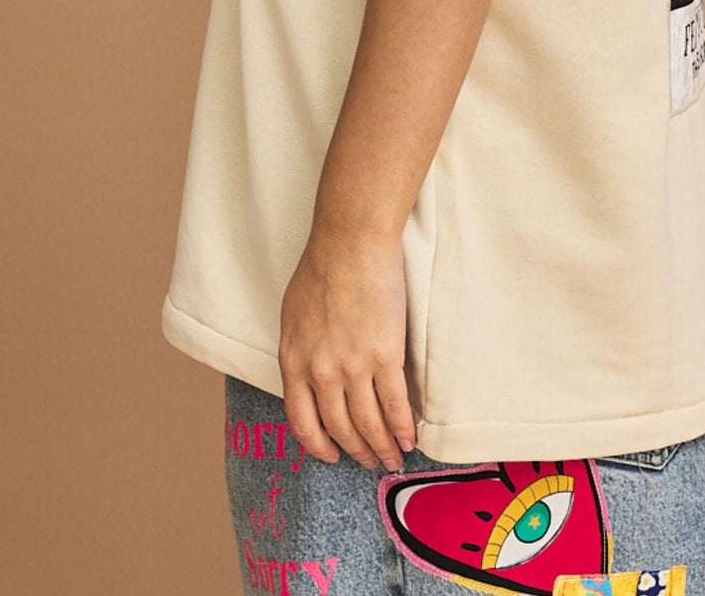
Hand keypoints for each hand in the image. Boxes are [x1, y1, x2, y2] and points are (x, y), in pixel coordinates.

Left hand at [278, 223, 417, 469]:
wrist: (351, 241)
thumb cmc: (322, 266)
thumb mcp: (293, 315)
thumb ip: (301, 350)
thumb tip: (311, 373)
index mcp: (294, 362)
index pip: (302, 422)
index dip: (320, 445)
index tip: (333, 456)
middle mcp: (321, 373)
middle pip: (340, 428)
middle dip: (357, 451)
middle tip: (370, 463)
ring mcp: (353, 367)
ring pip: (369, 423)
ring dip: (383, 447)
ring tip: (393, 458)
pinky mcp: (385, 356)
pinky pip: (395, 404)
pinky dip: (403, 427)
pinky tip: (410, 438)